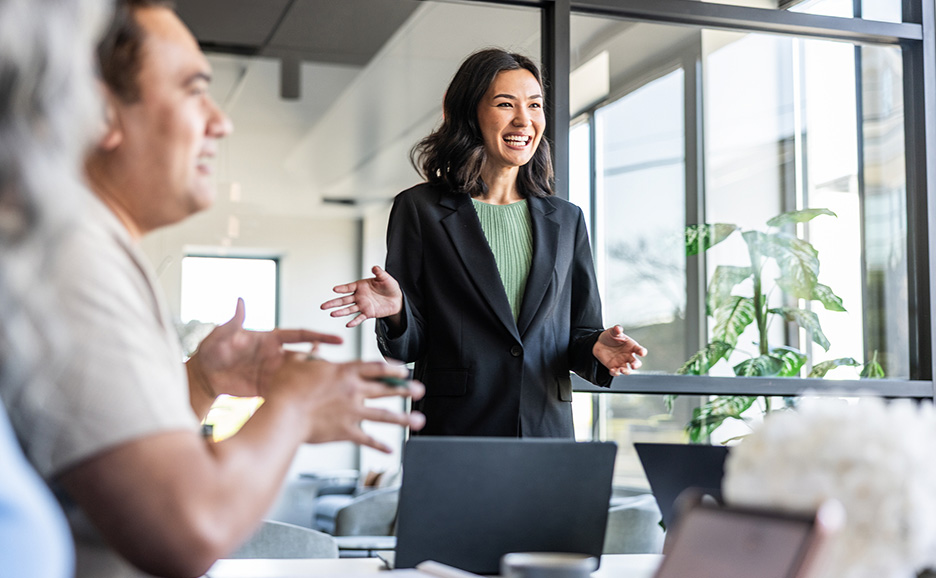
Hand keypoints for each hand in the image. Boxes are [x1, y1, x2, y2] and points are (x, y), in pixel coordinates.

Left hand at [188, 298, 342, 398]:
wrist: (204, 376)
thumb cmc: (212, 350)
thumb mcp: (221, 335)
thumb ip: (233, 322)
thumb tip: (240, 301)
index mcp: (270, 339)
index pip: (301, 336)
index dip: (320, 337)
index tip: (339, 340)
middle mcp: (276, 356)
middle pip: (306, 357)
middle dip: (322, 362)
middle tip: (339, 370)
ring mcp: (273, 373)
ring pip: (300, 375)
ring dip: (313, 380)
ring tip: (330, 387)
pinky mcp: (268, 389)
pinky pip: (287, 391)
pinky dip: (298, 395)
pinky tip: (310, 401)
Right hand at [270, 354, 425, 451]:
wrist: (284, 414)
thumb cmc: (286, 387)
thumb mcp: (296, 362)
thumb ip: (311, 354)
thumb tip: (315, 346)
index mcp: (345, 372)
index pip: (376, 367)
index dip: (393, 368)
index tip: (404, 371)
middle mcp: (354, 391)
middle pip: (386, 389)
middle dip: (405, 390)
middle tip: (420, 390)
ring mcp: (352, 412)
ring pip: (384, 415)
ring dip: (404, 419)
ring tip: (420, 421)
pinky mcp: (346, 431)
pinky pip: (367, 440)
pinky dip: (379, 445)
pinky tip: (391, 449)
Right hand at [321, 265, 402, 327]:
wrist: (397, 299)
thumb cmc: (389, 286)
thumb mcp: (385, 278)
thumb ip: (379, 273)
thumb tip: (374, 267)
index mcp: (361, 286)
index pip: (348, 287)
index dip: (342, 288)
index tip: (334, 289)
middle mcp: (359, 296)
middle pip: (344, 300)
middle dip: (333, 303)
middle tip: (323, 306)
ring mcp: (362, 305)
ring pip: (349, 309)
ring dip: (340, 312)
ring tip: (332, 314)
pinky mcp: (368, 313)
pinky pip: (360, 318)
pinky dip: (354, 321)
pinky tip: (348, 324)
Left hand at [593, 325, 646, 376]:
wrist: (598, 342)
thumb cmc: (610, 336)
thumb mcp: (613, 331)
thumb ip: (616, 330)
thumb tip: (618, 328)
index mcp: (631, 346)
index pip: (639, 350)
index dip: (642, 352)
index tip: (642, 353)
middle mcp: (628, 356)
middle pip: (636, 363)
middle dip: (636, 365)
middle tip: (634, 366)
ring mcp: (621, 362)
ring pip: (627, 370)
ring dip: (626, 371)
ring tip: (621, 369)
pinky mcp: (613, 367)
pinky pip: (616, 372)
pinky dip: (615, 372)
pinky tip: (612, 370)